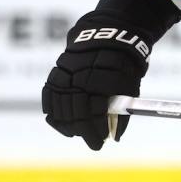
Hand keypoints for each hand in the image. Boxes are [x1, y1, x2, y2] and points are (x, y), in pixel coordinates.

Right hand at [42, 17, 152, 150]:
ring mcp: (67, 74)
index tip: (103, 141)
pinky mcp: (56, 73)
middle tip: (94, 144)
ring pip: (61, 106)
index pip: (96, 111)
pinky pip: (50, 96)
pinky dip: (54, 112)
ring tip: (79, 134)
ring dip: (69, 125)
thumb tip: (115, 138)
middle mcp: (82, 75)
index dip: (99, 129)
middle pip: (78, 111)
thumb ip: (122, 110)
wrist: (107, 37)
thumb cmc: (123, 66)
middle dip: (86, 132)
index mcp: (104, 78)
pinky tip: (62, 124)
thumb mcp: (130, 86)